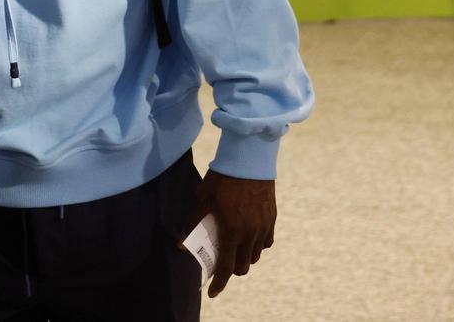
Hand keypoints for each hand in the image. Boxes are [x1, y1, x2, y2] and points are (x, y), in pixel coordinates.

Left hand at [186, 169, 275, 297]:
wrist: (249, 160)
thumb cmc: (222, 178)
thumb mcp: (203, 199)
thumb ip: (195, 222)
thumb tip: (181, 242)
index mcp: (231, 230)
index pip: (226, 267)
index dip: (219, 283)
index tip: (213, 292)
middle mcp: (250, 234)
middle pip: (243, 266)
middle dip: (231, 269)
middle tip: (221, 261)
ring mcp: (263, 227)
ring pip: (255, 256)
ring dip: (244, 257)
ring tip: (233, 247)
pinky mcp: (271, 219)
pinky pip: (265, 242)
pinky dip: (256, 245)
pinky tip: (247, 236)